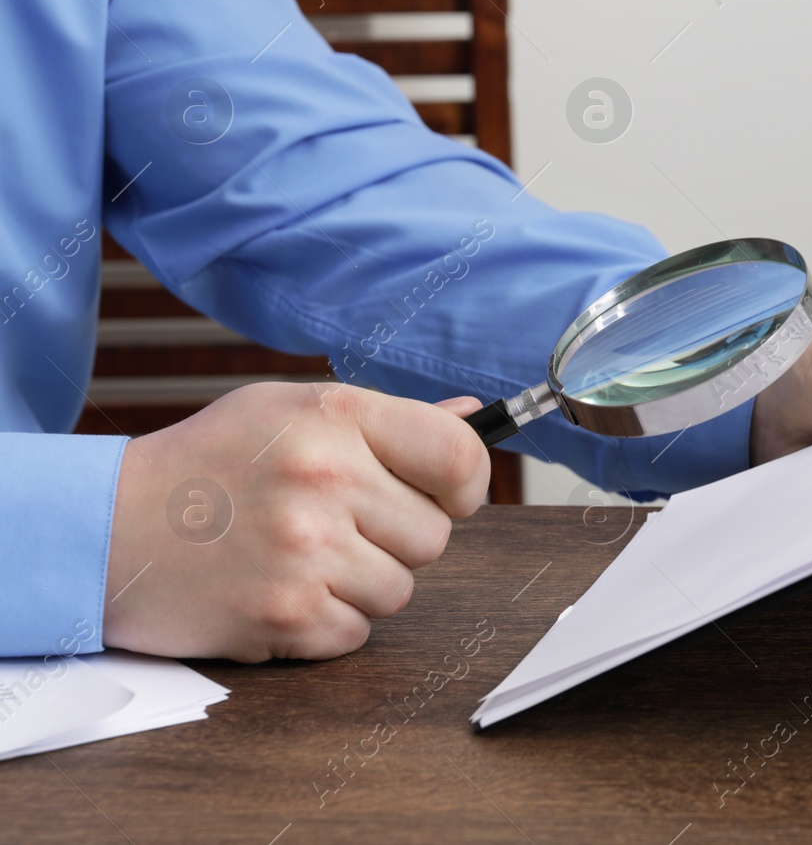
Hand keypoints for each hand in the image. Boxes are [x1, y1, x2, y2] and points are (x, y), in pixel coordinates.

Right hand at [103, 383, 488, 661]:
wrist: (106, 530)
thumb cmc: (208, 465)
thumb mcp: (288, 412)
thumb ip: (386, 420)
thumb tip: (472, 421)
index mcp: (333, 416)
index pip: (458, 455)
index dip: (465, 483)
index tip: (445, 494)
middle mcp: (324, 478)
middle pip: (435, 535)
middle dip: (397, 537)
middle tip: (338, 524)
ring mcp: (305, 550)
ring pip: (401, 589)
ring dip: (362, 583)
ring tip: (301, 555)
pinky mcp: (285, 614)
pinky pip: (357, 632)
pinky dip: (327, 622)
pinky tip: (281, 588)